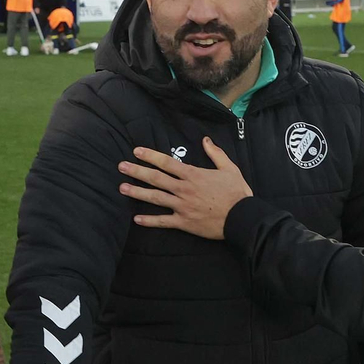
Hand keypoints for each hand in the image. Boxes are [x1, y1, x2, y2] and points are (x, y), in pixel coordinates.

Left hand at [118, 137, 251, 239]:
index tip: (137, 151)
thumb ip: (216, 154)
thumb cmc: (237, 193)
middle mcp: (184, 189)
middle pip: (156, 178)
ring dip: (137, 192)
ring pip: (155, 198)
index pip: (167, 163)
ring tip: (122, 188)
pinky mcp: (184, 223)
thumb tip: (206, 140)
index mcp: (193, 175)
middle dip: (137, 171)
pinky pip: (163, 222)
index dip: (150, 156)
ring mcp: (182, 207)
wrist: (242, 218)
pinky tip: (136, 219)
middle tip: (121, 167)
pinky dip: (149, 221)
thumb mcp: (229, 168)